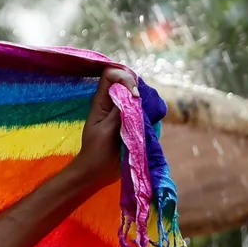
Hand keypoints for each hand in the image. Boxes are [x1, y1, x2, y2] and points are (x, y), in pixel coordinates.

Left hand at [69, 67, 136, 191]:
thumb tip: (133, 94)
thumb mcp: (107, 130)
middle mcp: (111, 103)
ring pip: (134, 95)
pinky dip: (146, 111)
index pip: (110, 74)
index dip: (124, 77)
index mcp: (101, 101)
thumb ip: (119, 111)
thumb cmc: (97, 151)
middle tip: (142, 102)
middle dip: (136, 87)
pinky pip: (140, 110)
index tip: (134, 94)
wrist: (97, 172)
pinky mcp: (130, 122)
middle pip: (125, 81)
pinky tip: (149, 119)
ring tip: (147, 111)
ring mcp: (121, 112)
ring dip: (143, 100)